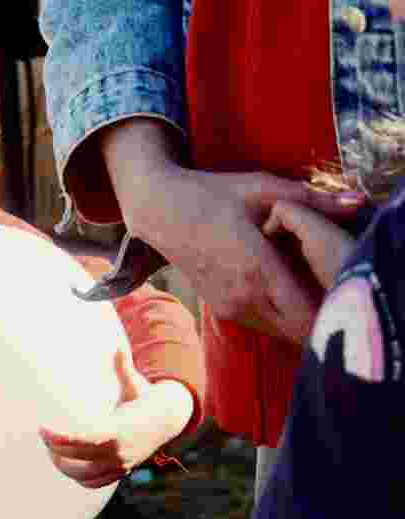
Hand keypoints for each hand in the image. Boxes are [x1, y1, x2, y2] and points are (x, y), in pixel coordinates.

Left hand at [40, 350, 192, 488]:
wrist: (168, 419)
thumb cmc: (143, 396)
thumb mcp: (133, 380)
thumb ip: (122, 365)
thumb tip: (115, 344)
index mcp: (121, 429)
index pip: (86, 439)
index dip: (62, 437)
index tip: (42, 428)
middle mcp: (122, 452)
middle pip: (79, 459)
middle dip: (56, 448)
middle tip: (44, 434)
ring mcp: (122, 465)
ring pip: (85, 475)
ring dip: (63, 464)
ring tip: (51, 449)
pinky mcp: (121, 472)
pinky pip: (95, 482)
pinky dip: (78, 477)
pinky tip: (66, 462)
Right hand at [101, 119, 365, 344]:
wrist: (159, 212)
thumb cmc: (211, 195)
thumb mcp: (262, 189)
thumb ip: (313, 200)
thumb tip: (358, 201)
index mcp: (257, 268)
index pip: (307, 312)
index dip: (330, 307)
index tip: (339, 287)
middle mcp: (243, 296)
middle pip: (298, 329)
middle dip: (318, 313)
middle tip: (325, 284)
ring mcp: (229, 307)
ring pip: (281, 330)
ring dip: (298, 315)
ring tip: (301, 282)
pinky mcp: (222, 309)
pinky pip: (263, 323)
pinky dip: (278, 312)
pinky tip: (279, 285)